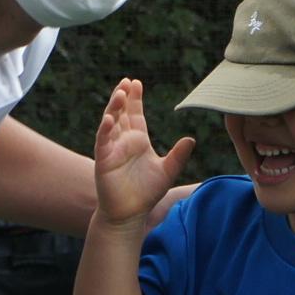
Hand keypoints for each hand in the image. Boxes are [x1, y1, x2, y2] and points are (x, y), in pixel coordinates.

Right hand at [93, 78, 194, 227]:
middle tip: (126, 81)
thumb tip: (191, 139)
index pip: (135, 114)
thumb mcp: (167, 171)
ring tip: (119, 93)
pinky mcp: (103, 160)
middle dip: (123, 97)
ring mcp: (112, 150)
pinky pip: (103, 141)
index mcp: (138, 141)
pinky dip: (105, 130)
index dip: (135, 99)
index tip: (136, 82)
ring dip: (113, 108)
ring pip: (110, 123)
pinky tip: (109, 119)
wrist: (130, 214)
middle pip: (121, 113)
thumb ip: (178, 155)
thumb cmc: (146, 193)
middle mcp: (123, 142)